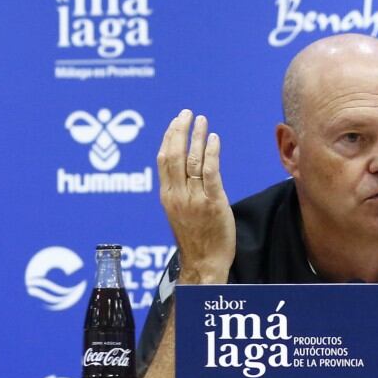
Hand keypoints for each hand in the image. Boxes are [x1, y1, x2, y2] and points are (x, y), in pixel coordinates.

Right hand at [156, 110, 235, 283]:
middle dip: (180, 130)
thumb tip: (183, 170)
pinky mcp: (212, 203)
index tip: (176, 121)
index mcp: (167, 196)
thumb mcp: (179, 213)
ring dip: (197, 137)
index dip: (169, 137)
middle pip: (174, 155)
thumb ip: (179, 191)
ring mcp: (194, 199)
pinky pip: (209, 172)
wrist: (204, 263)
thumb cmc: (196, 239)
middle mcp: (177, 195)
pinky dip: (211, 152)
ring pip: (192, 160)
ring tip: (202, 121)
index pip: (163, 160)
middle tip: (187, 114)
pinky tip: (214, 139)